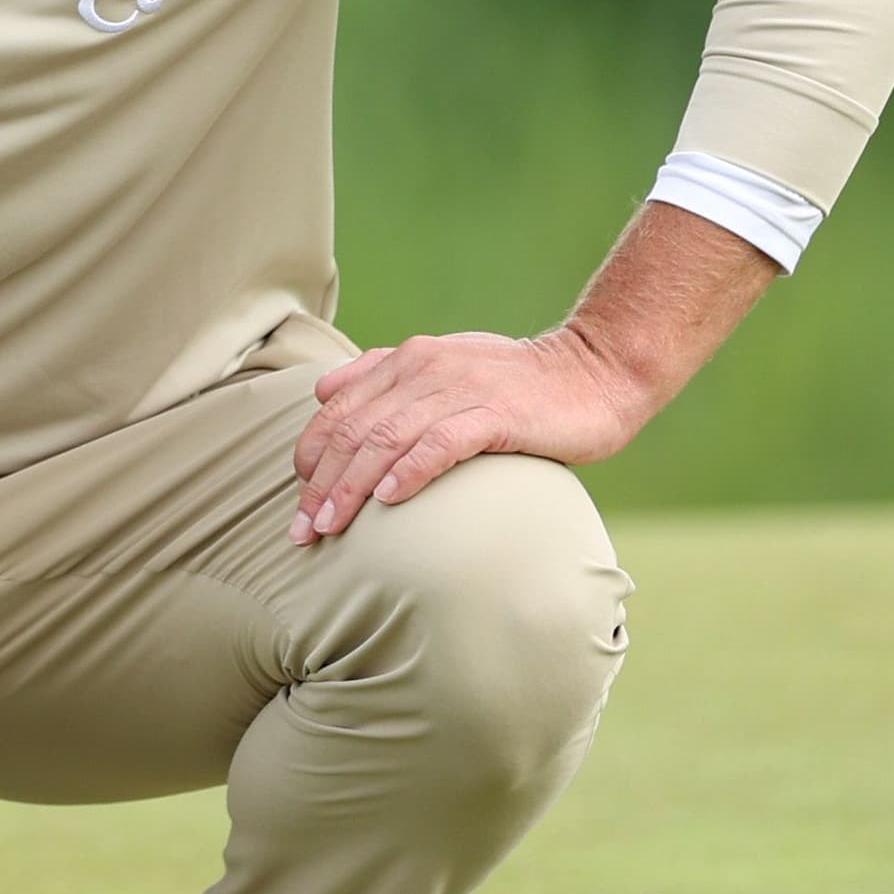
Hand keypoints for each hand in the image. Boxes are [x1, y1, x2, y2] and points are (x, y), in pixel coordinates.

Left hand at [286, 327, 659, 543]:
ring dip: (352, 487)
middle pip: (354, 431)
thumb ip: (383, 376)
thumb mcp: (445, 368)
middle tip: (302, 533)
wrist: (595, 373)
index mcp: (408, 360)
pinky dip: (410, 471)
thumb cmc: (518, 384)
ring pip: (387, 439)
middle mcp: (426, 368)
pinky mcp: (497, 412)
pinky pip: (441, 442)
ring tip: (330, 528)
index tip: (299, 505)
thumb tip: (323, 392)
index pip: (338, 411)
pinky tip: (389, 501)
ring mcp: (461, 388)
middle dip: (321, 485)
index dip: (310, 459)